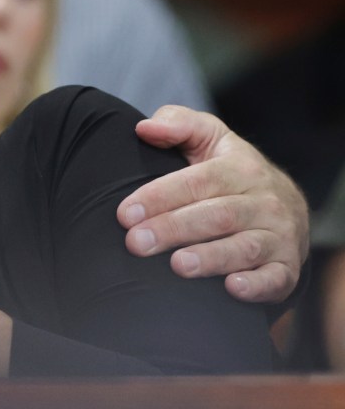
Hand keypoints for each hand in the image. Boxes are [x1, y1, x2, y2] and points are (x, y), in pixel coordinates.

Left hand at [117, 105, 308, 302]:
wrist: (286, 205)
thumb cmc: (230, 170)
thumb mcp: (209, 137)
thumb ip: (177, 124)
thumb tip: (144, 128)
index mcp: (240, 167)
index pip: (197, 181)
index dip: (159, 196)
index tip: (125, 213)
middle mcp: (264, 201)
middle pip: (216, 216)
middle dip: (173, 229)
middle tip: (136, 243)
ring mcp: (279, 235)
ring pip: (244, 247)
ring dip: (210, 258)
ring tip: (177, 265)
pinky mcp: (287, 267)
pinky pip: (276, 278)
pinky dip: (256, 285)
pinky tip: (231, 288)